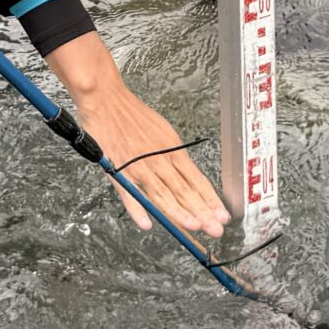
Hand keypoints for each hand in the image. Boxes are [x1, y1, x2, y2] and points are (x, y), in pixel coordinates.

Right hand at [45, 31, 230, 237]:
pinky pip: (128, 193)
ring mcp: (138, 166)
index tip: (222, 215)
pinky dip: (136, 208)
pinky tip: (146, 223)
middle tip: (216, 229)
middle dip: (202, 212)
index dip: (210, 199)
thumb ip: (174, 157)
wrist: (107, 99)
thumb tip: (188, 177)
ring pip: (162, 194)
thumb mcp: (164, 132)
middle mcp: (158, 160)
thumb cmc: (134, 115)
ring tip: (194, 227)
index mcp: (171, 151)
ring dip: (179, 212)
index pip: (196, 180)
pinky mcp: (118, 169)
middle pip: (183, 190)